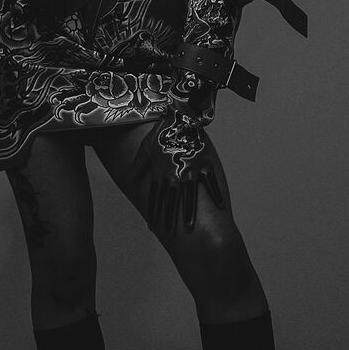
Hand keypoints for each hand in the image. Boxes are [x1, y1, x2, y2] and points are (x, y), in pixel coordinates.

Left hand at [132, 107, 225, 232]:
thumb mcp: (145, 147)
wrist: (179, 117)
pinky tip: (220, 207)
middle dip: (170, 217)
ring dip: (189, 212)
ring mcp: (191, 171)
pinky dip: (216, 194)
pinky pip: (211, 182)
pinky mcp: (205, 164)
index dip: (154, 211)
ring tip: (190, 227)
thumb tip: (128, 178)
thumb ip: (137, 165)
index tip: (153, 226)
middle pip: (172, 200)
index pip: (156, 196)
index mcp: (162, 172)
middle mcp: (175, 174)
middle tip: (169, 232)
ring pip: (190, 195)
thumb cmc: (161, 132)